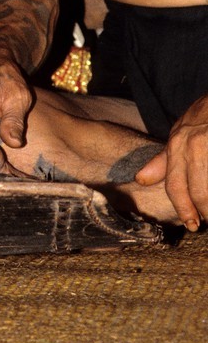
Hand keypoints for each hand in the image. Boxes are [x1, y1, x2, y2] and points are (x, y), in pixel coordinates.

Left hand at [136, 96, 207, 230]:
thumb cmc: (202, 117)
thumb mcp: (179, 135)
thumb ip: (163, 161)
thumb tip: (141, 180)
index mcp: (177, 146)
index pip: (175, 185)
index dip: (184, 209)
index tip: (192, 225)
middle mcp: (193, 146)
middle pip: (199, 191)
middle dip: (205, 211)